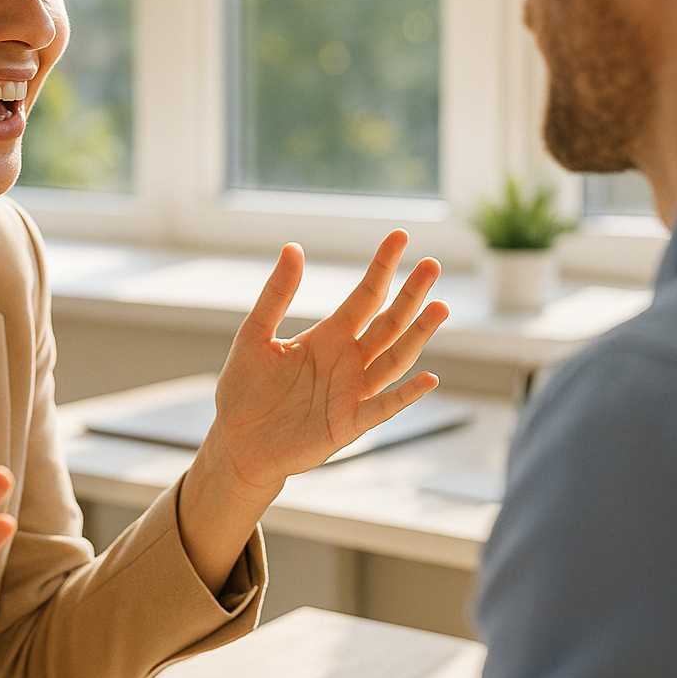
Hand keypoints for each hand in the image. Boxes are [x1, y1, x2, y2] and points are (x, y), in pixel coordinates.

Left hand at [205, 230, 448, 497]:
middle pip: (389, 322)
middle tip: (432, 264)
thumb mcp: (254, 335)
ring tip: (439, 307)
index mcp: (328, 335)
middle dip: (411, 295)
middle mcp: (349, 360)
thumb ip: (276, 295)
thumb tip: (294, 247)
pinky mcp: (350, 424)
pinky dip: (406, 395)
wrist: (237, 442)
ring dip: (417, 336)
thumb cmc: (244, 389)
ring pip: (394, 359)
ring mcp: (353, 391)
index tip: (400, 235)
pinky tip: (429, 379)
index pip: (365, 295)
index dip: (382, 267)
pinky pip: (383, 407)